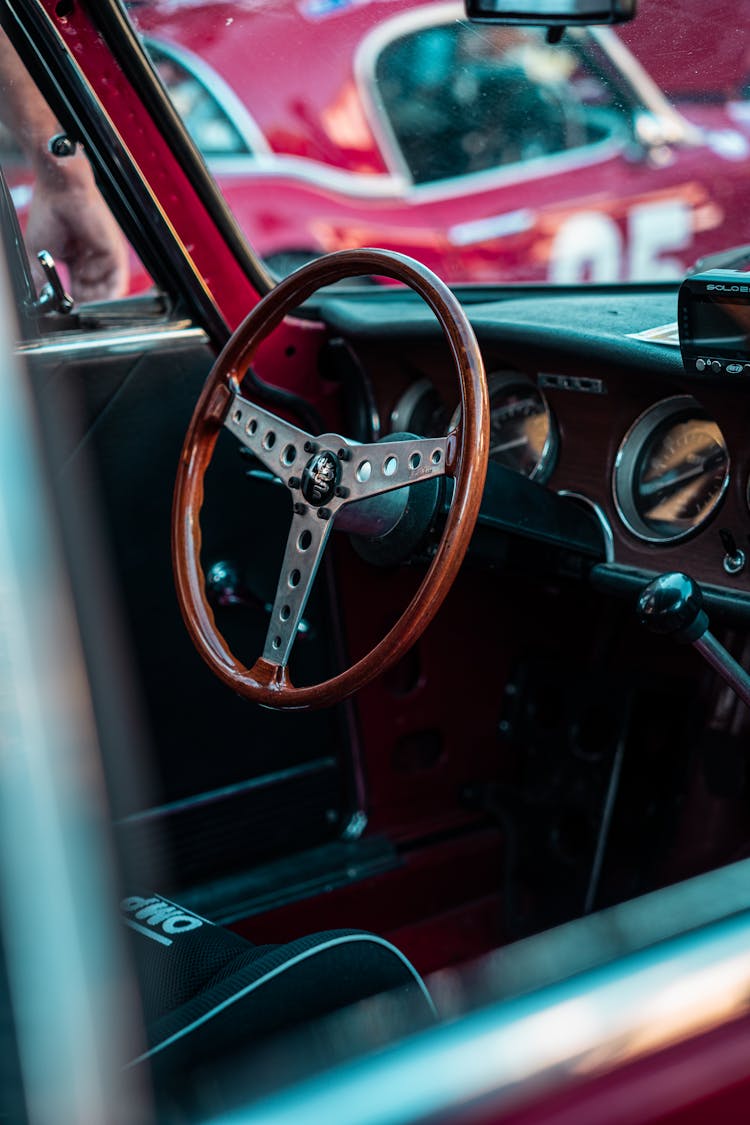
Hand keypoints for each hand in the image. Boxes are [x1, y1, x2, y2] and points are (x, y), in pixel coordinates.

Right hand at [26, 157, 128, 302]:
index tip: (65, 315)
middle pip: (95, 295)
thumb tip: (41, 303)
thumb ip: (44, 280)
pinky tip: (95, 301)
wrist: (60, 191)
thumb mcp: (40, 255)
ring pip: (106, 293)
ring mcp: (105, 258)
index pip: (80, 292)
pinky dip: (107, 297)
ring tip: (82, 310)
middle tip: (74, 316)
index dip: (73, 305)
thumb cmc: (49, 214)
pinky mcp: (115, 253)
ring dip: (94, 304)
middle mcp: (94, 260)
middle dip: (84, 306)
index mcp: (77, 260)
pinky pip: (117, 284)